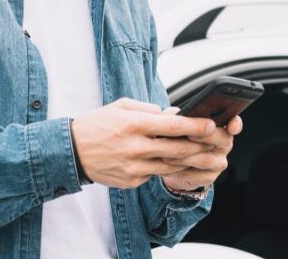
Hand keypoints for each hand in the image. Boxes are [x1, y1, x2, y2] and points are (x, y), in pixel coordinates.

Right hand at [70, 98, 216, 188]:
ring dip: (188, 160)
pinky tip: (174, 162)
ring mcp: (133, 167)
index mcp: (133, 124)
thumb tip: (172, 114)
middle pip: (177, 150)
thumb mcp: (121, 107)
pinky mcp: (131, 181)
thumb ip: (148, 109)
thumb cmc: (98, 124)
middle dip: (199, 146)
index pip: (173, 126)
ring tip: (202, 154)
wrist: (72, 152)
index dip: (196, 126)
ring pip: (170, 165)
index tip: (211, 125)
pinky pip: (155, 174)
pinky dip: (165, 167)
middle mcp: (135, 147)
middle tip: (215, 142)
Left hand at [160, 113, 242, 192]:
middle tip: (189, 134)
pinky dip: (178, 170)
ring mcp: (218, 162)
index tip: (232, 126)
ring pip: (205, 159)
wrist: (179, 164)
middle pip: (221, 139)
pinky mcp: (209, 177)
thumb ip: (179, 116)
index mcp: (221, 126)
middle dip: (205, 136)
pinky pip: (195, 175)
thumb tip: (172, 115)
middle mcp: (224, 144)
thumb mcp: (179, 123)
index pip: (234, 123)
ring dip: (184, 157)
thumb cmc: (181, 136)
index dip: (235, 124)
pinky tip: (165, 166)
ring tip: (166, 154)